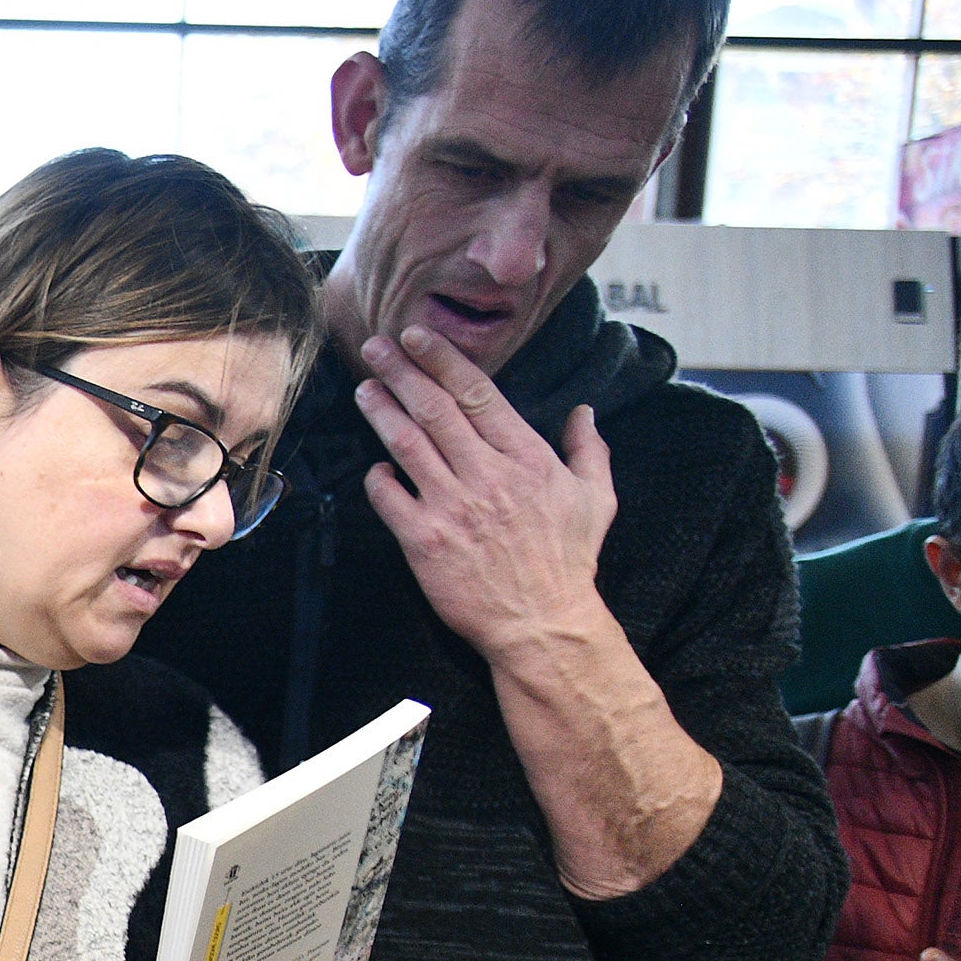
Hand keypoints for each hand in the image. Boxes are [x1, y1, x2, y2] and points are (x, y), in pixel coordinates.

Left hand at [352, 323, 617, 662]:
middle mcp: (487, 475)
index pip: (478, 394)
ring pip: (408, 446)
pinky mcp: (425, 542)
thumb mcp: (596, 499)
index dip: (442, 360)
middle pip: (435, 410)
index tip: (417, 337)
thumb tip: (585, 412)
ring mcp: (453, 507)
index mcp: (526, 458)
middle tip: (375, 346)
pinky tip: (373, 466)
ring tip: (364, 388)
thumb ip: (589, 450)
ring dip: (382, 413)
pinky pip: (390, 499)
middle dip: (402, 373)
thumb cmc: (568, 562)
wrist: (542, 623)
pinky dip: (378, 478)